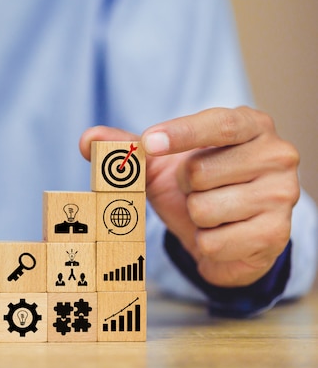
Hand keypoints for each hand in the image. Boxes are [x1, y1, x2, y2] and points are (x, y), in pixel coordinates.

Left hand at [80, 106, 299, 286]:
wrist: (226, 233)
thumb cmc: (196, 186)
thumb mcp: (160, 164)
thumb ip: (126, 149)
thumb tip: (86, 139)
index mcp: (250, 125)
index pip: (218, 124)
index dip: (182, 133)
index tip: (148, 144)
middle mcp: (276, 154)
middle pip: (200, 172)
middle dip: (184, 187)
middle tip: (197, 189)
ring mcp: (281, 195)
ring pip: (204, 210)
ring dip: (194, 217)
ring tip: (210, 212)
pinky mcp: (277, 234)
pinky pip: (214, 242)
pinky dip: (205, 243)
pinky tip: (222, 235)